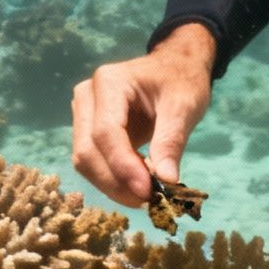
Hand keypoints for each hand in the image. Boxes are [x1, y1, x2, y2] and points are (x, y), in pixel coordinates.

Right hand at [71, 23, 214, 206]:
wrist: (175, 67)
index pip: (106, 132)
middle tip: (150, 201)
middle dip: (116, 182)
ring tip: (147, 194)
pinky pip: (93, 162)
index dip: (123, 166)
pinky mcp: (88, 129)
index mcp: (110, 83)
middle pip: (88, 150)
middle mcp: (87, 96)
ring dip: (113, 185)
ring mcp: (83, 112)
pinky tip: (139, 184)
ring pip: (85, 160)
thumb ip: (172, 142)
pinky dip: (113, 179)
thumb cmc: (181, 80)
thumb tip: (167, 182)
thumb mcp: (184, 107)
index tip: (148, 192)